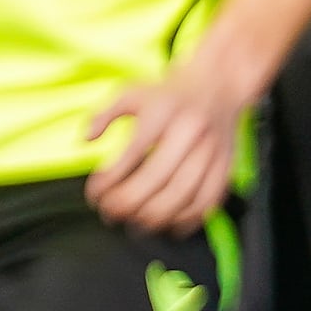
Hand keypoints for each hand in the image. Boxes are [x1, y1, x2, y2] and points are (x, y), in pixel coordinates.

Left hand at [81, 51, 262, 233]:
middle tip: (109, 213)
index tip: (94, 194)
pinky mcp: (225, 166)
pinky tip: (167, 224)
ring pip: (182, 196)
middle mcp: (189, 132)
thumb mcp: (130, 93)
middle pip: (156, 180)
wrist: (218, 86)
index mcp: (163, 113)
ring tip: (133, 222)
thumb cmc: (167, 95)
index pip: (131, 155)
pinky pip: (207, 201)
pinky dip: (186, 219)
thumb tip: (85, 140)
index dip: (108, 182)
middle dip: (127, 204)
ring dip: (153, 217)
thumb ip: (103, 114)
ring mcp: (211, 151)